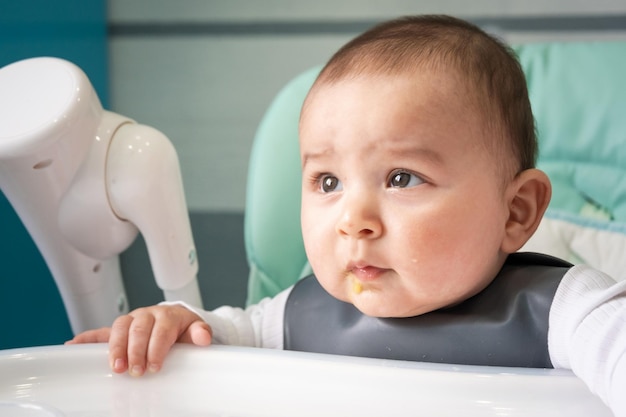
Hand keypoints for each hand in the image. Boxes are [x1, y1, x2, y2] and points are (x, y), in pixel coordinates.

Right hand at [66, 304, 211, 375]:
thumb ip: (200, 333)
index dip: (156, 348)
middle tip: (134, 371)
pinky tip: (73, 346)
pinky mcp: (118, 329)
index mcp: (167, 316)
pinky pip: (100, 331)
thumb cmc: (185, 330)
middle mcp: (147, 315)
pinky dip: (86, 338)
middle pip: (138, 329)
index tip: (154, 366)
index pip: (160, 330)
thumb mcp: (196, 330)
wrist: (178, 322)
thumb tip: (203, 337)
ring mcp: (131, 321)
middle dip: (135, 351)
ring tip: (115, 367)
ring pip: (119, 328)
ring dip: (114, 347)